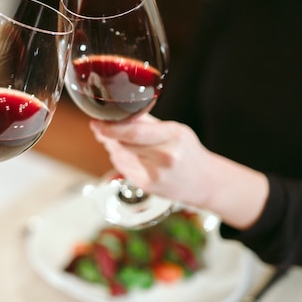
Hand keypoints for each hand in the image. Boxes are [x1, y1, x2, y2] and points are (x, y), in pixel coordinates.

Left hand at [90, 114, 268, 228]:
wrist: (205, 183)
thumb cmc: (188, 152)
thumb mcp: (175, 130)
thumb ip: (147, 123)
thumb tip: (116, 115)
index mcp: (174, 136)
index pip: (133, 132)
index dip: (110, 128)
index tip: (96, 122)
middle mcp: (165, 157)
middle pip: (122, 143)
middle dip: (108, 135)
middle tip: (100, 128)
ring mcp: (155, 174)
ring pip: (119, 154)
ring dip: (113, 146)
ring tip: (117, 140)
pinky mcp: (147, 186)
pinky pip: (123, 167)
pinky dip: (120, 158)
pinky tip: (129, 155)